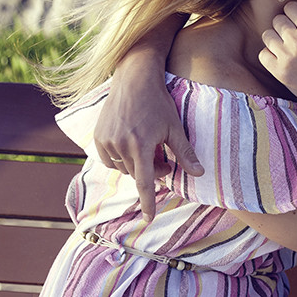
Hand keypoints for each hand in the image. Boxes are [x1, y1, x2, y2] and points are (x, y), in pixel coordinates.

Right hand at [94, 61, 203, 220]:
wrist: (134, 79)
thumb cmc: (158, 102)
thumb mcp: (174, 127)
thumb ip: (185, 153)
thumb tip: (199, 174)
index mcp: (141, 145)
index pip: (145, 182)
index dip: (148, 202)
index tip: (149, 218)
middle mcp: (120, 145)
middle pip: (136, 174)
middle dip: (151, 171)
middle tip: (162, 159)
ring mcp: (106, 140)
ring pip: (122, 167)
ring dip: (135, 165)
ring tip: (148, 148)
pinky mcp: (98, 136)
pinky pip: (109, 159)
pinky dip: (120, 158)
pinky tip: (131, 144)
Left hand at [259, 0, 296, 108]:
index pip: (290, 7)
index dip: (296, 13)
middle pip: (278, 20)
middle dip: (286, 25)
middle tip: (296, 36)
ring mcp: (287, 57)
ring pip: (267, 35)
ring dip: (276, 39)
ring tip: (288, 46)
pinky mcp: (280, 72)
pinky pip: (263, 54)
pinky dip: (270, 55)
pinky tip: (282, 58)